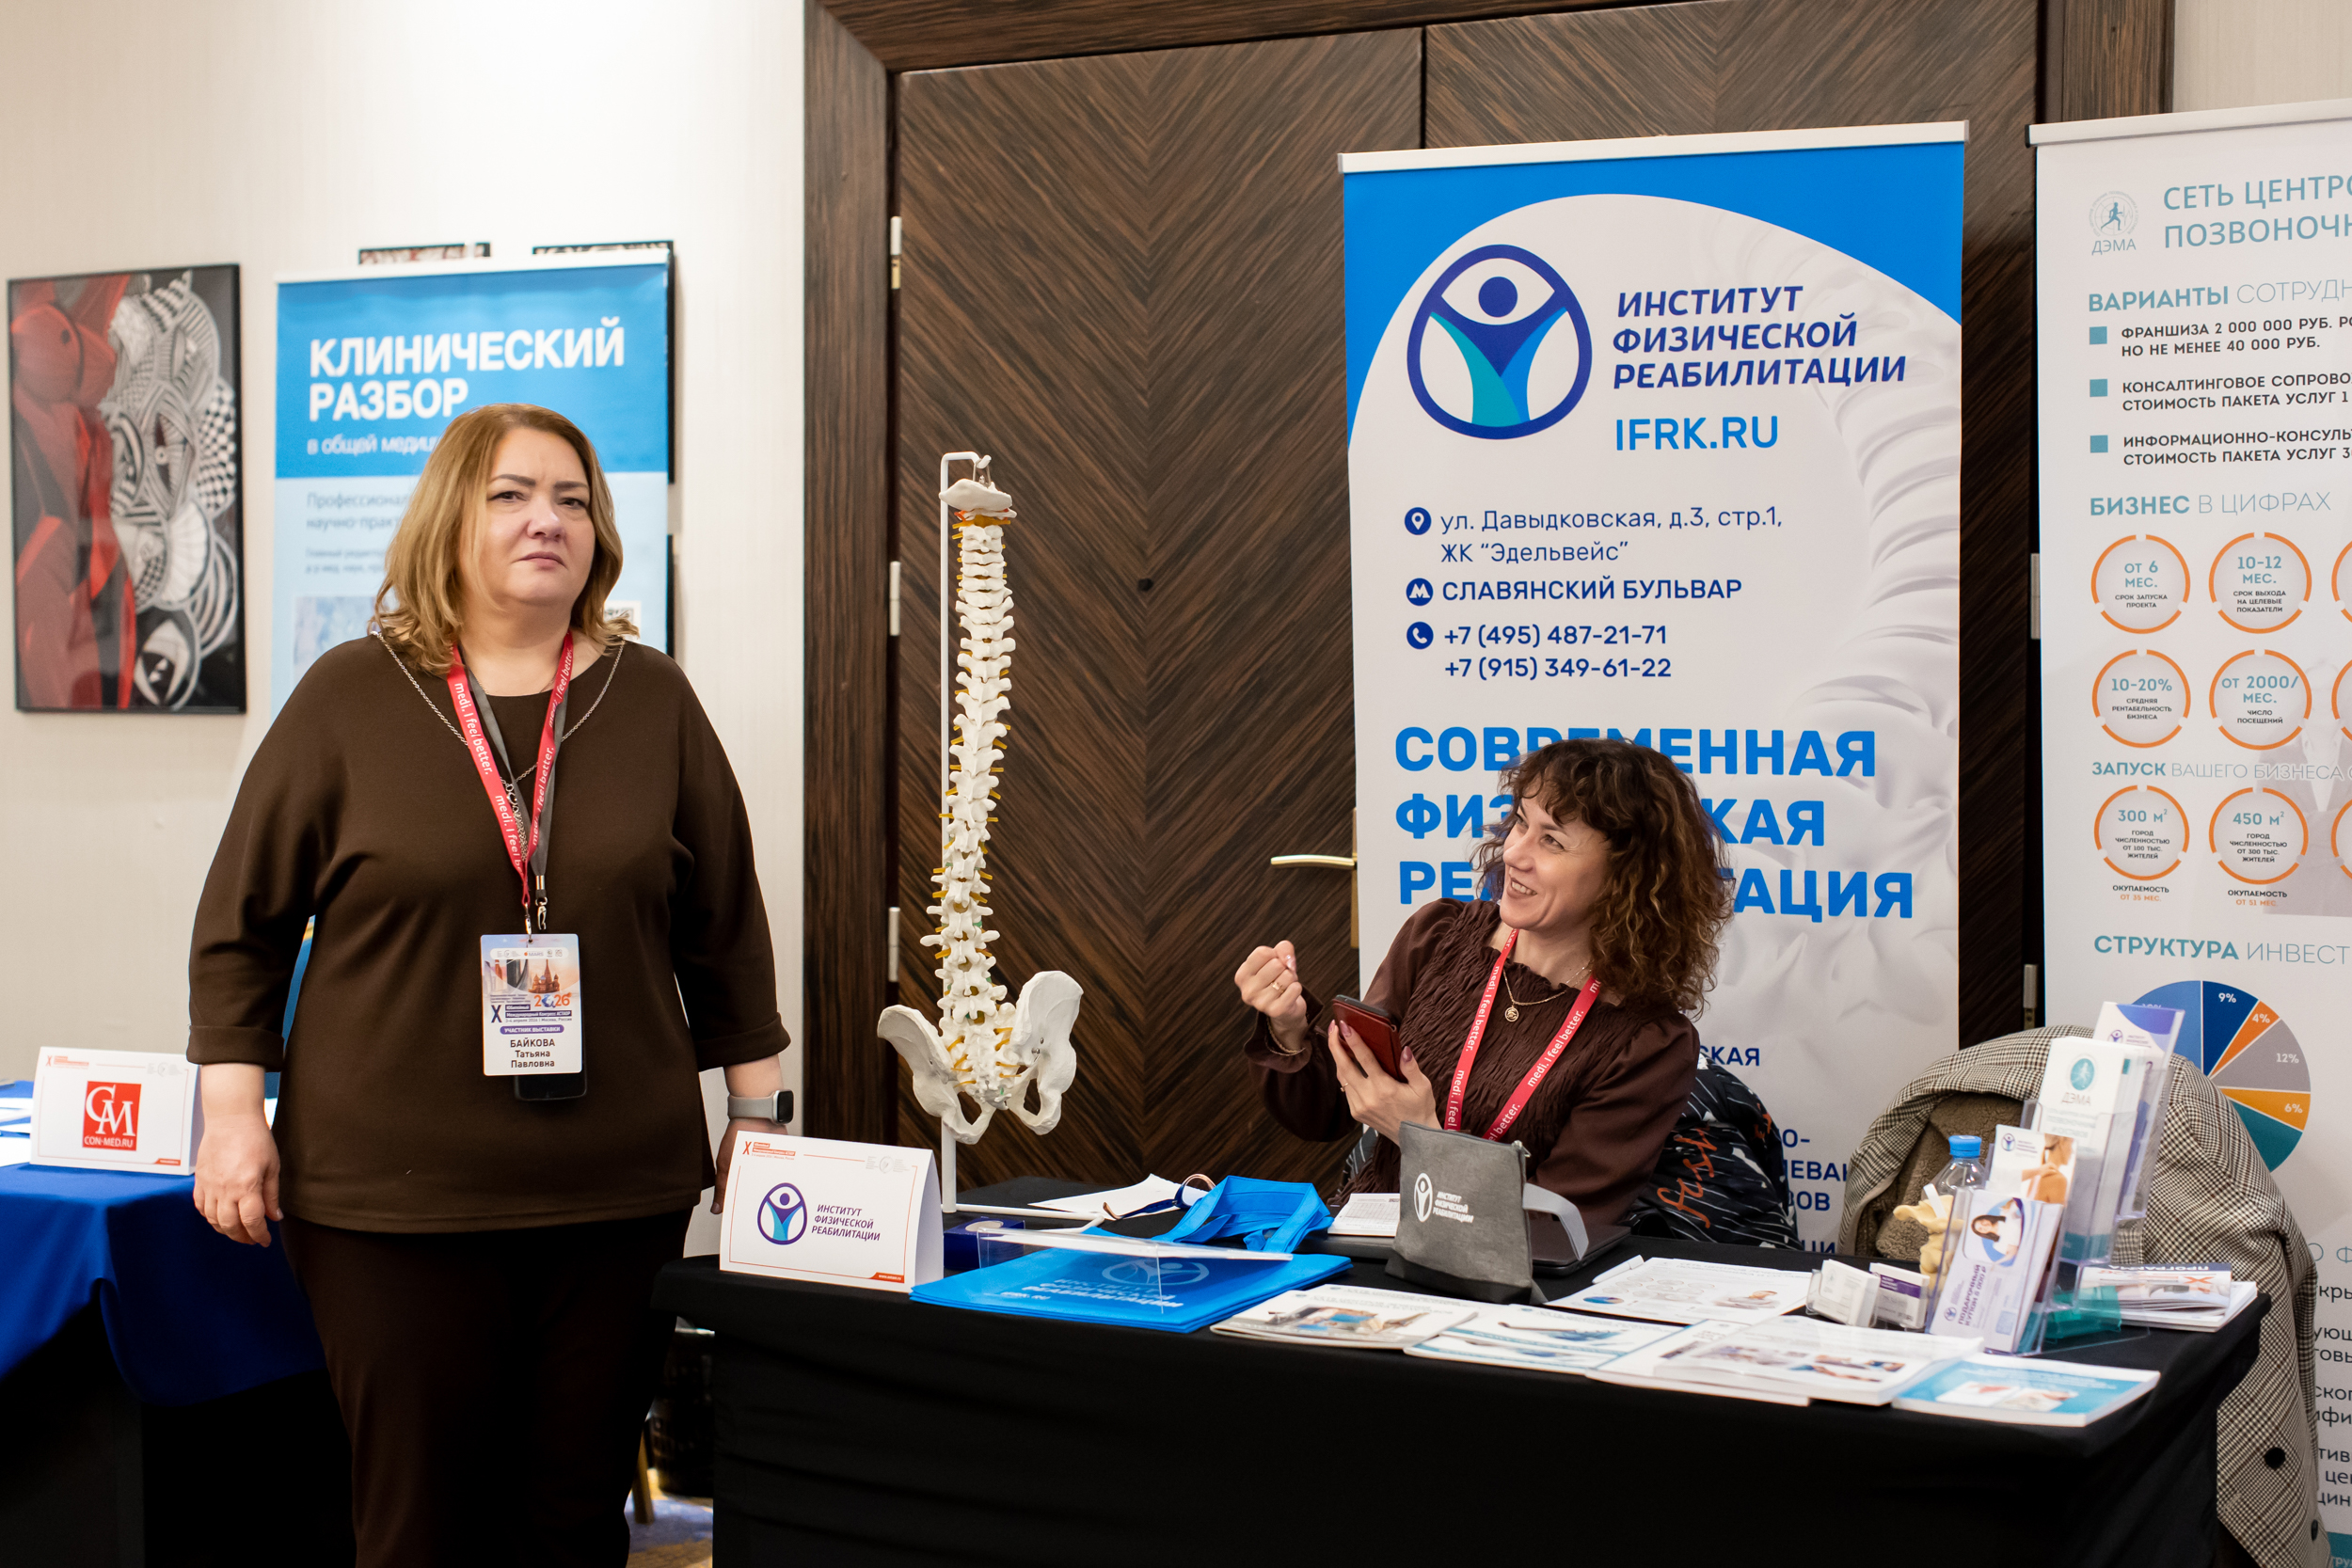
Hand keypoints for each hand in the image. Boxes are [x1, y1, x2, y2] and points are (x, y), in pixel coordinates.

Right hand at [193, 1112, 281, 1246]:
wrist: (231, 1119)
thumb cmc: (256, 1138)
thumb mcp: (272, 1166)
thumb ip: (272, 1195)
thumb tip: (275, 1217)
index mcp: (246, 1186)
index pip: (252, 1222)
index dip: (259, 1235)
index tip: (265, 1241)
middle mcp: (225, 1190)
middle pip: (230, 1226)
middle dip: (242, 1237)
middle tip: (252, 1239)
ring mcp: (209, 1186)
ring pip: (213, 1220)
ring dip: (226, 1230)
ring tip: (239, 1231)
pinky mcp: (199, 1181)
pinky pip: (201, 1207)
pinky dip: (210, 1217)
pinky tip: (220, 1218)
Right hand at [710, 1118, 779, 1213]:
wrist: (757, 1115)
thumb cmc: (737, 1136)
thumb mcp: (726, 1164)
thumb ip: (723, 1186)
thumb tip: (716, 1210)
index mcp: (737, 1175)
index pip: (740, 1196)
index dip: (742, 1208)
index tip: (746, 1221)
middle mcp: (753, 1172)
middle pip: (757, 1192)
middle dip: (759, 1202)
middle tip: (764, 1216)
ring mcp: (767, 1166)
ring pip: (771, 1184)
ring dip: (773, 1191)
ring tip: (778, 1207)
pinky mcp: (780, 1160)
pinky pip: (782, 1173)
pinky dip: (784, 1179)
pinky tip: (788, 1189)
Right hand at [1234, 940, 1308, 1052]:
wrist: (1285, 1007)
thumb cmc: (1278, 977)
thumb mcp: (1278, 957)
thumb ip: (1283, 948)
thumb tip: (1289, 962)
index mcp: (1242, 975)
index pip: (1262, 952)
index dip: (1274, 954)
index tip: (1272, 964)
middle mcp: (1247, 991)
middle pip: (1276, 964)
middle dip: (1284, 968)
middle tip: (1280, 978)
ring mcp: (1260, 1003)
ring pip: (1287, 976)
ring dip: (1291, 979)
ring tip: (1284, 986)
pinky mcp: (1275, 1011)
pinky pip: (1295, 988)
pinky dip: (1297, 988)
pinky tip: (1289, 995)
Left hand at [1328, 1023, 1437, 1141]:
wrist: (1415, 1138)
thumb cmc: (1420, 1109)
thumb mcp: (1422, 1086)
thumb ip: (1411, 1067)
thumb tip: (1404, 1049)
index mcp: (1385, 1089)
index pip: (1364, 1059)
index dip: (1353, 1040)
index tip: (1345, 1025)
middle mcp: (1368, 1097)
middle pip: (1344, 1066)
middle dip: (1335, 1045)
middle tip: (1333, 1028)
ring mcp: (1360, 1106)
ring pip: (1341, 1077)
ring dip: (1338, 1058)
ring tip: (1337, 1040)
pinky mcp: (1356, 1113)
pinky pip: (1345, 1088)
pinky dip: (1343, 1073)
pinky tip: (1346, 1062)